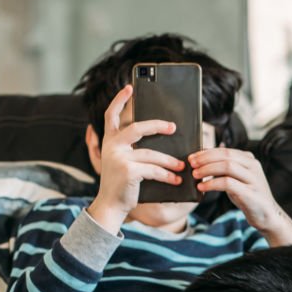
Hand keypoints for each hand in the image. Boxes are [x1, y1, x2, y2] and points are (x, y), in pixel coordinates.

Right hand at [87, 84, 185, 232]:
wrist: (111, 205)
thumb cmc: (122, 183)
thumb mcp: (124, 161)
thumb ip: (134, 148)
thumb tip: (163, 136)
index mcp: (109, 141)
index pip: (111, 115)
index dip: (119, 99)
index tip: (129, 87)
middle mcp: (112, 146)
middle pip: (138, 128)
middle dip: (158, 126)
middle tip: (173, 127)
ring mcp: (119, 158)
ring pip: (151, 154)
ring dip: (170, 161)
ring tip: (182, 166)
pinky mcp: (128, 171)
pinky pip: (154, 170)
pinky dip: (167, 175)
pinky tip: (176, 179)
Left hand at [190, 147, 291, 245]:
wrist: (267, 215)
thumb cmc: (248, 197)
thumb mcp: (237, 179)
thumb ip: (225, 168)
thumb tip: (203, 159)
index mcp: (249, 160)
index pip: (225, 150)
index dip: (206, 152)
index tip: (192, 157)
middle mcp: (253, 166)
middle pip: (226, 155)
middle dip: (205, 159)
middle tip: (191, 165)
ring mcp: (253, 179)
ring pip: (227, 166)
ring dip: (207, 170)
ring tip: (195, 176)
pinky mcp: (250, 193)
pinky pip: (228, 183)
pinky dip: (212, 184)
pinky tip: (202, 188)